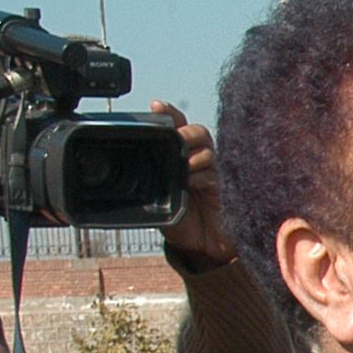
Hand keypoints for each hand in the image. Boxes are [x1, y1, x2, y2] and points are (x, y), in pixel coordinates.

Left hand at [151, 103, 233, 265]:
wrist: (200, 246)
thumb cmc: (178, 221)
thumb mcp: (155, 198)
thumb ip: (146, 181)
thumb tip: (127, 171)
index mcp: (178, 156)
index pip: (175, 125)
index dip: (168, 113)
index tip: (156, 106)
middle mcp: (197, 159)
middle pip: (196, 130)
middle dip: (185, 133)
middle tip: (176, 143)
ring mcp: (212, 170)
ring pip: (206, 147)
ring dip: (192, 156)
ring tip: (182, 172)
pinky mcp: (225, 185)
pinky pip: (213, 170)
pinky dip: (200, 175)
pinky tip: (191, 184)